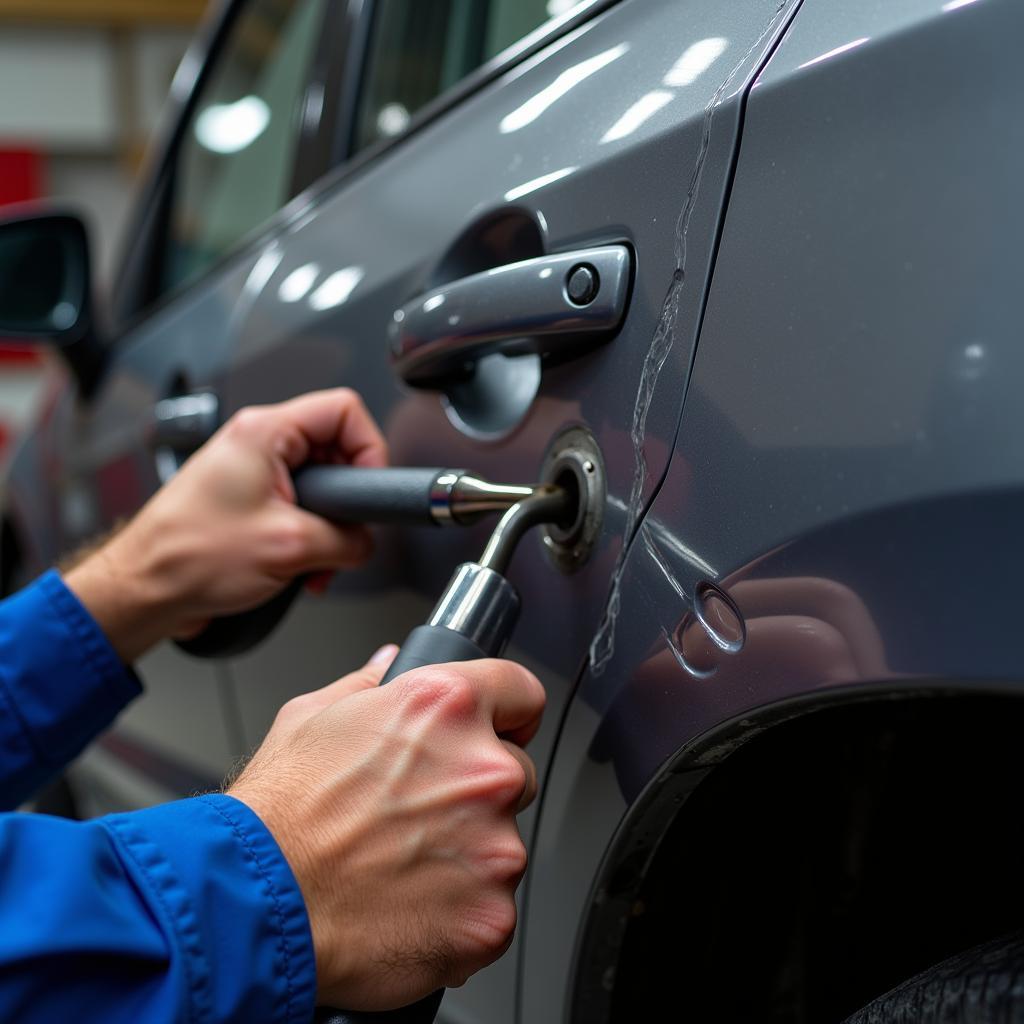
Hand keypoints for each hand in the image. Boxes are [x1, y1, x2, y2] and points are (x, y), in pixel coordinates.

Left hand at [65, 388, 386, 661]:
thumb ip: (347, 539)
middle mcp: (257, 445)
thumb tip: (366, 541)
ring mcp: (253, 475)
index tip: (369, 489)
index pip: (344, 410)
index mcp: (264, 432)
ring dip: (328, 533)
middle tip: (341, 533)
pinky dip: (309, 544)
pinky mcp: (250, 504)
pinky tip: (299, 570)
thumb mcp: (290, 548)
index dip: (370, 448)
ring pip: (321, 490)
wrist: (145, 590)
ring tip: (315, 562)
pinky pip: (300, 514)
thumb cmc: (187, 557)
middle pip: (337, 454)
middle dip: (346, 504)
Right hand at [229, 653, 544, 1010]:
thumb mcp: (311, 716)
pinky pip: (494, 908)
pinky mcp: (492, 915)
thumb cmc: (276, 816)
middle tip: (418, 815)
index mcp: (446, 707)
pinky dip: (461, 913)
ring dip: (470, 855)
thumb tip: (390, 663)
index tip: (500, 730)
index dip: (508, 712)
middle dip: (477, 792)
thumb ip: (369, 682)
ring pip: (505, 844)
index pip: (523, 692)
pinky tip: (409, 907)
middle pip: (515, 772)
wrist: (252, 908)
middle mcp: (482, 771)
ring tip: (402, 866)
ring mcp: (495, 847)